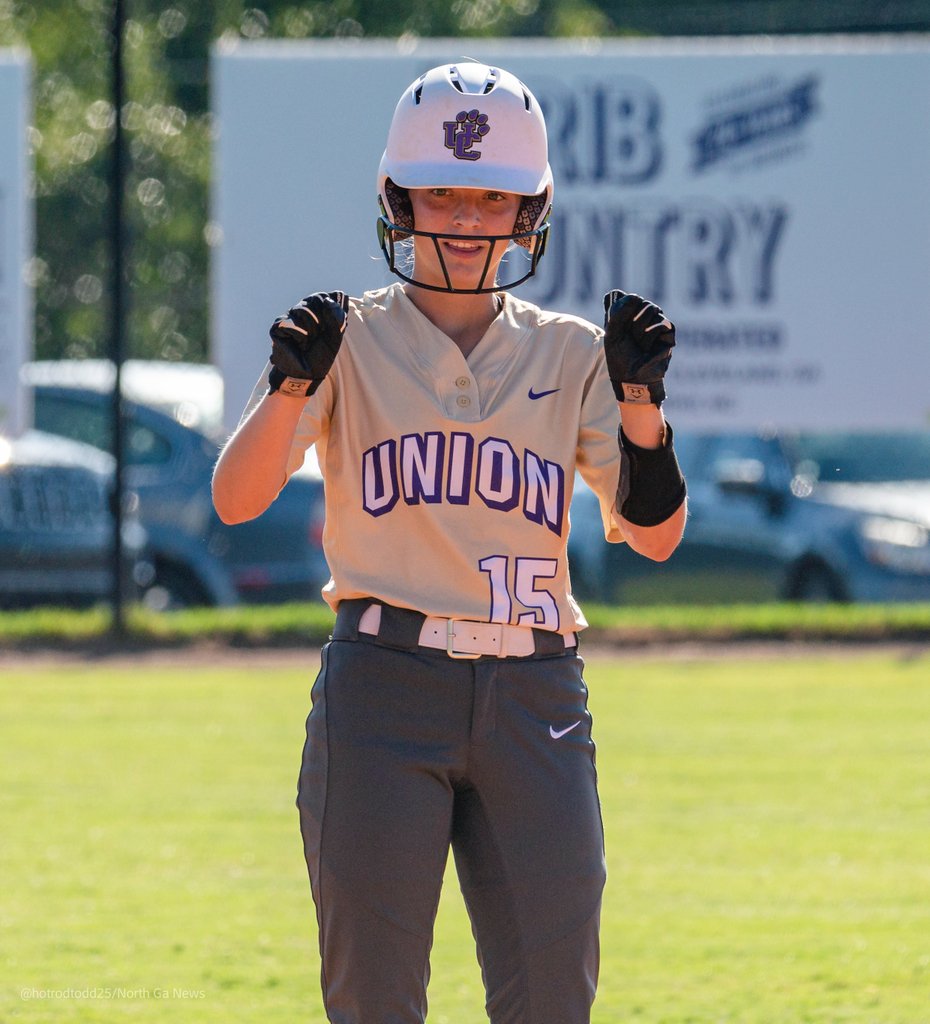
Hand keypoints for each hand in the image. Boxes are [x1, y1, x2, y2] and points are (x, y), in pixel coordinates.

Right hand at [268, 291, 348, 396]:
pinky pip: (292, 322)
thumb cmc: (320, 357)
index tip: (332, 327)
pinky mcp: (279, 325)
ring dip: (311, 329)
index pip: (326, 297)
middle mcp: (303, 311)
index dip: (332, 310)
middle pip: (316, 299)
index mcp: (317, 312)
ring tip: (308, 342)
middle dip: (322, 320)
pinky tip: (299, 344)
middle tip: (319, 337)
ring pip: (304, 309)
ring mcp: (290, 316)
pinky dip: (300, 335)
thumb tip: (328, 299)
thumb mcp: (335, 336)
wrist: (306, 375)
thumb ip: (336, 317)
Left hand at [603, 290, 675, 405]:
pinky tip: (648, 347)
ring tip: (640, 344)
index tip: (619, 327)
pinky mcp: (668, 332)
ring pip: (651, 309)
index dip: (623, 310)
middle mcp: (644, 316)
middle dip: (632, 322)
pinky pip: (661, 323)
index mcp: (630, 315)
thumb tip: (635, 296)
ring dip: (640, 329)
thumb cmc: (620, 357)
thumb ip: (618, 312)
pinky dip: (651, 335)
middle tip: (631, 339)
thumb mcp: (612, 333)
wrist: (632, 377)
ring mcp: (657, 322)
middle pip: (642, 301)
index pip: (630, 298)